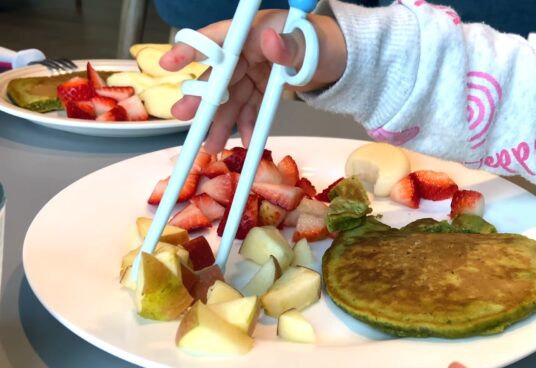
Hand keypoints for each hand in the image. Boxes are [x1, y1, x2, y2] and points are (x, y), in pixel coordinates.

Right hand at [159, 10, 346, 152]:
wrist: (343, 61)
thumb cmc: (327, 45)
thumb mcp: (313, 47)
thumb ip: (291, 46)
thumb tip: (269, 40)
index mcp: (254, 30)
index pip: (218, 38)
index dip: (192, 49)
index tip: (169, 63)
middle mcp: (248, 49)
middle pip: (220, 74)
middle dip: (203, 97)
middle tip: (184, 116)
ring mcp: (254, 69)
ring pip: (232, 96)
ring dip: (221, 121)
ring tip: (211, 145)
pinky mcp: (263, 87)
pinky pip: (251, 107)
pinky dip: (248, 124)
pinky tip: (246, 141)